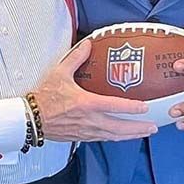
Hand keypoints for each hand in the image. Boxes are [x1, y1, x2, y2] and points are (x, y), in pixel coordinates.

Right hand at [34, 39, 158, 141]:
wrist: (30, 119)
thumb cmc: (43, 97)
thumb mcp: (59, 73)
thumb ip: (76, 58)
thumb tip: (88, 44)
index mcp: (86, 103)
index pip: (114, 106)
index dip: (131, 107)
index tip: (145, 107)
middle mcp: (89, 120)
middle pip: (119, 127)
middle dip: (138, 128)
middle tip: (153, 127)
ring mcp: (86, 131)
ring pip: (113, 136)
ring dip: (130, 135)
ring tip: (144, 133)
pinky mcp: (81, 137)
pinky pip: (103, 139)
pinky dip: (116, 138)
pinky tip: (122, 136)